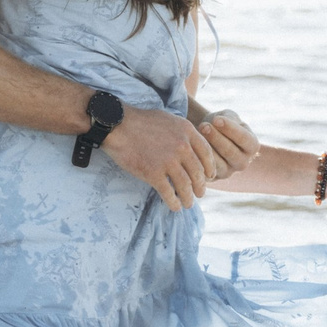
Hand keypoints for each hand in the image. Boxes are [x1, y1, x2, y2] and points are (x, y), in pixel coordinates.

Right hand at [102, 107, 216, 209]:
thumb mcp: (168, 119)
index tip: (209, 177)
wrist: (117, 125)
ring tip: (188, 204)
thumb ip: (182, 131)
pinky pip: (168, 193)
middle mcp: (182, 147)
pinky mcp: (153, 173)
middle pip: (198, 172)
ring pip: (185, 186)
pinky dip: (173, 202)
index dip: (210, 168)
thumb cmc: (139, 121)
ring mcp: (168, 161)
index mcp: (187, 132)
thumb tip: (190, 143)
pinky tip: (174, 207)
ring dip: (188, 198)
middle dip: (201, 186)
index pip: (207, 154)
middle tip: (200, 194)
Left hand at [200, 111, 258, 180]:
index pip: (244, 139)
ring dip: (206, 149)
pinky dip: (199, 159)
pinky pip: (206, 171)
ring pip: (218, 163)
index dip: (230, 129)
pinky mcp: (214, 178)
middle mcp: (243, 162)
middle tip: (203, 126)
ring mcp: (229, 172)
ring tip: (196, 135)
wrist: (210, 136)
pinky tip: (191, 147)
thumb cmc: (222, 124)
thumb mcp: (229, 117)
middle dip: (216, 138)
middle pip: (230, 152)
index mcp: (252, 146)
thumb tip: (218, 121)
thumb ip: (228, 118)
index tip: (216, 119)